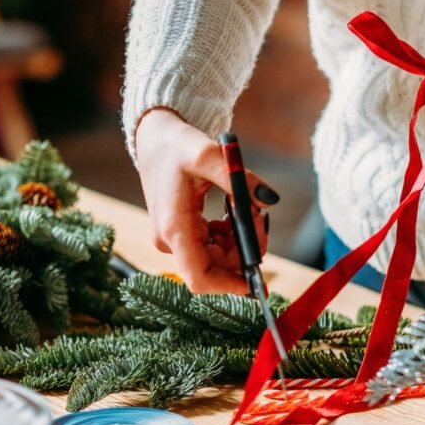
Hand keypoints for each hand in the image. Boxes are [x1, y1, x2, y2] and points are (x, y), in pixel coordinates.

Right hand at [135, 108, 277, 293]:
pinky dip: (229, 233)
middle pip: (216, 267)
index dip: (230, 285)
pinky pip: (211, 246)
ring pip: (217, 257)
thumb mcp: (208, 155)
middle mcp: (171, 240)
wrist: (154, 138)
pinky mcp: (180, 233)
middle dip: (244, 248)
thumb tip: (269, 200)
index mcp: (174, 228)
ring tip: (246, 206)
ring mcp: (174, 238)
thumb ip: (240, 180)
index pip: (200, 278)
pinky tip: (233, 209)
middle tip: (260, 216)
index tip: (257, 277)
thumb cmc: (176, 145)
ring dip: (239, 239)